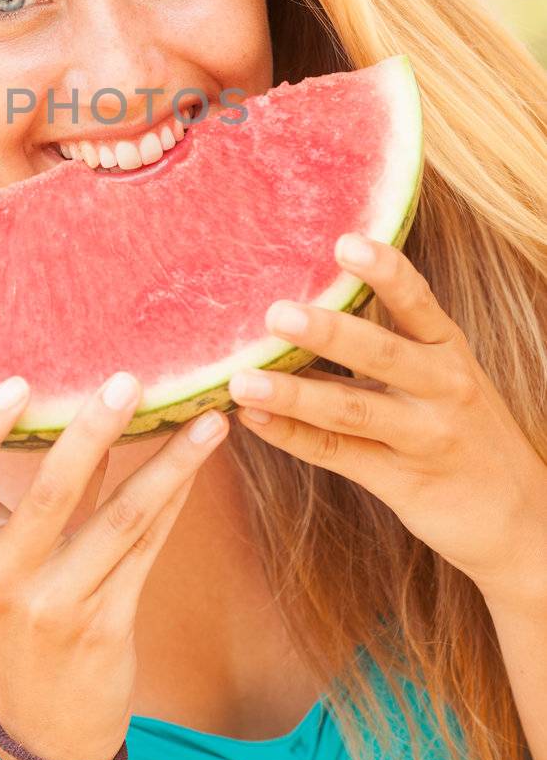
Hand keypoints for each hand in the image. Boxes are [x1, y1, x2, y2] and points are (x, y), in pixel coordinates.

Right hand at [0, 373, 228, 759]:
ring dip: (169, 463)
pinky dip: (175, 501)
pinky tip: (198, 465)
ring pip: (121, 518)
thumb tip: (82, 412)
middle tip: (128, 380)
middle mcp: (9, 580)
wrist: (45, 732)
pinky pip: (149, 550)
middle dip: (93, 430)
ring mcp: (59, 607)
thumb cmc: (28, 629)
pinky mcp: (108, 626)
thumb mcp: (12, 570)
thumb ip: (41, 503)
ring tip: (206, 419)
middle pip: (52, 491)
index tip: (15, 383)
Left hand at [227, 232, 546, 609]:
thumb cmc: (463, 427)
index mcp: (449, 349)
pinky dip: (292, 437)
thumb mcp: (441, 375)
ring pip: (352, 410)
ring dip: (292, 395)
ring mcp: (424, 437)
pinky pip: (339, 455)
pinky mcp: (402, 482)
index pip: (417, 302)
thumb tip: (306, 304)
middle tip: (277, 313)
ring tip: (241, 381)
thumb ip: (387, 343)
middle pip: (381, 354)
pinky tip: (253, 421)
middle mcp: (443, 387)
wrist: (520, 517)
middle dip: (328, 333)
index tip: (346, 242)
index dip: (384, 271)